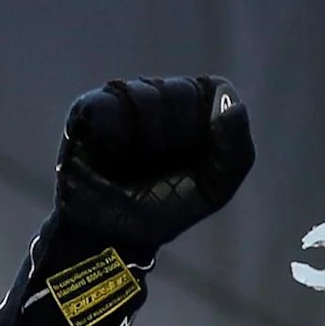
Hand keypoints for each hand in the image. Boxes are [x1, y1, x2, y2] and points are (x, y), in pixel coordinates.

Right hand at [51, 76, 255, 259]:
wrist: (113, 235)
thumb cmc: (164, 208)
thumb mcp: (214, 188)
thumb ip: (236, 149)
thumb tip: (232, 103)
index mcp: (194, 108)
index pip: (213, 90)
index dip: (207, 125)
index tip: (196, 158)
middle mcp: (159, 94)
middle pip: (180, 93)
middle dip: (174, 138)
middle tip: (158, 168)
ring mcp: (122, 98)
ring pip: (144, 98)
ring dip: (142, 141)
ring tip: (128, 164)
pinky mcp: (87, 109)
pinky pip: (106, 108)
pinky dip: (111, 138)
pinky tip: (107, 157)